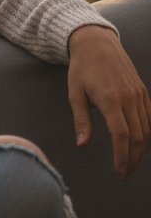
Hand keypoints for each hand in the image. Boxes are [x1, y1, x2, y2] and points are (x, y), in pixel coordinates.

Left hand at [68, 25, 150, 177]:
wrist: (97, 43)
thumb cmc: (81, 69)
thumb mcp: (74, 94)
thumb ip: (81, 120)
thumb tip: (82, 145)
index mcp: (110, 100)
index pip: (121, 136)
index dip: (122, 156)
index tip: (119, 171)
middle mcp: (129, 98)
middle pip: (138, 137)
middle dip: (133, 159)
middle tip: (125, 174)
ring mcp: (139, 94)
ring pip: (147, 129)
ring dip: (141, 149)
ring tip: (131, 163)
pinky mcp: (143, 91)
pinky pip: (150, 117)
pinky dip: (148, 133)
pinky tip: (140, 144)